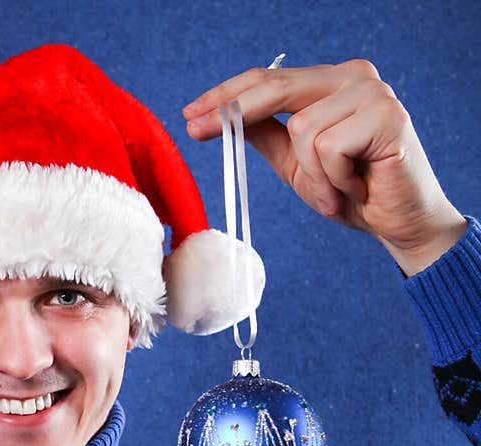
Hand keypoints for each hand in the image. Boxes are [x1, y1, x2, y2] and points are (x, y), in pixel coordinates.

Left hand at [182, 60, 466, 273]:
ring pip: (303, 128)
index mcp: (331, 83)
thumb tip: (226, 120)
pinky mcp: (388, 115)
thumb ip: (269, 137)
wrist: (399, 224)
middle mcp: (353, 77)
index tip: (189, 116)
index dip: (226, 95)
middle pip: (277, 85)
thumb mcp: (298, 166)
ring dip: (312, 175)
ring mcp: (373, 92)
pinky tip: (354, 188)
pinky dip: (332, 180)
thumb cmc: (351, 194)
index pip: (270, 78)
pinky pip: (328, 147)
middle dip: (233, 111)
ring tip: (334, 193)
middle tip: (195, 129)